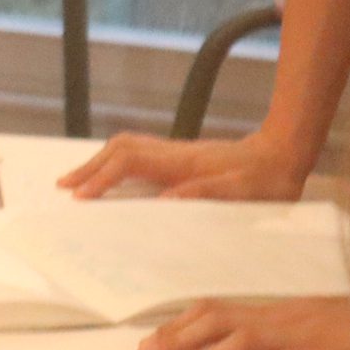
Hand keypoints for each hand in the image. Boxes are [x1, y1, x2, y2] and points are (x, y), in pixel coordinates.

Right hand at [60, 130, 308, 200]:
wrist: (285, 153)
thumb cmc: (269, 178)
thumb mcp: (246, 192)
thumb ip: (208, 194)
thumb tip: (165, 202)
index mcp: (185, 163)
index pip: (130, 163)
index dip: (103, 178)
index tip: (82, 198)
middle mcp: (175, 153)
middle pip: (120, 149)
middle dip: (89, 167)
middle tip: (64, 187)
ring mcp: (176, 153)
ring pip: (126, 148)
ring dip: (99, 163)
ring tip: (77, 182)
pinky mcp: (180, 158)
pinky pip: (138, 154)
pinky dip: (115, 164)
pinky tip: (111, 178)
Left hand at [139, 297, 349, 349]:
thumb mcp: (303, 321)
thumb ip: (269, 327)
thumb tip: (231, 343)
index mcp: (271, 312)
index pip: (215, 311)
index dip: (179, 325)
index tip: (148, 339)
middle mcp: (278, 321)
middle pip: (217, 323)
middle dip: (176, 339)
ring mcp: (299, 339)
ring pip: (243, 343)